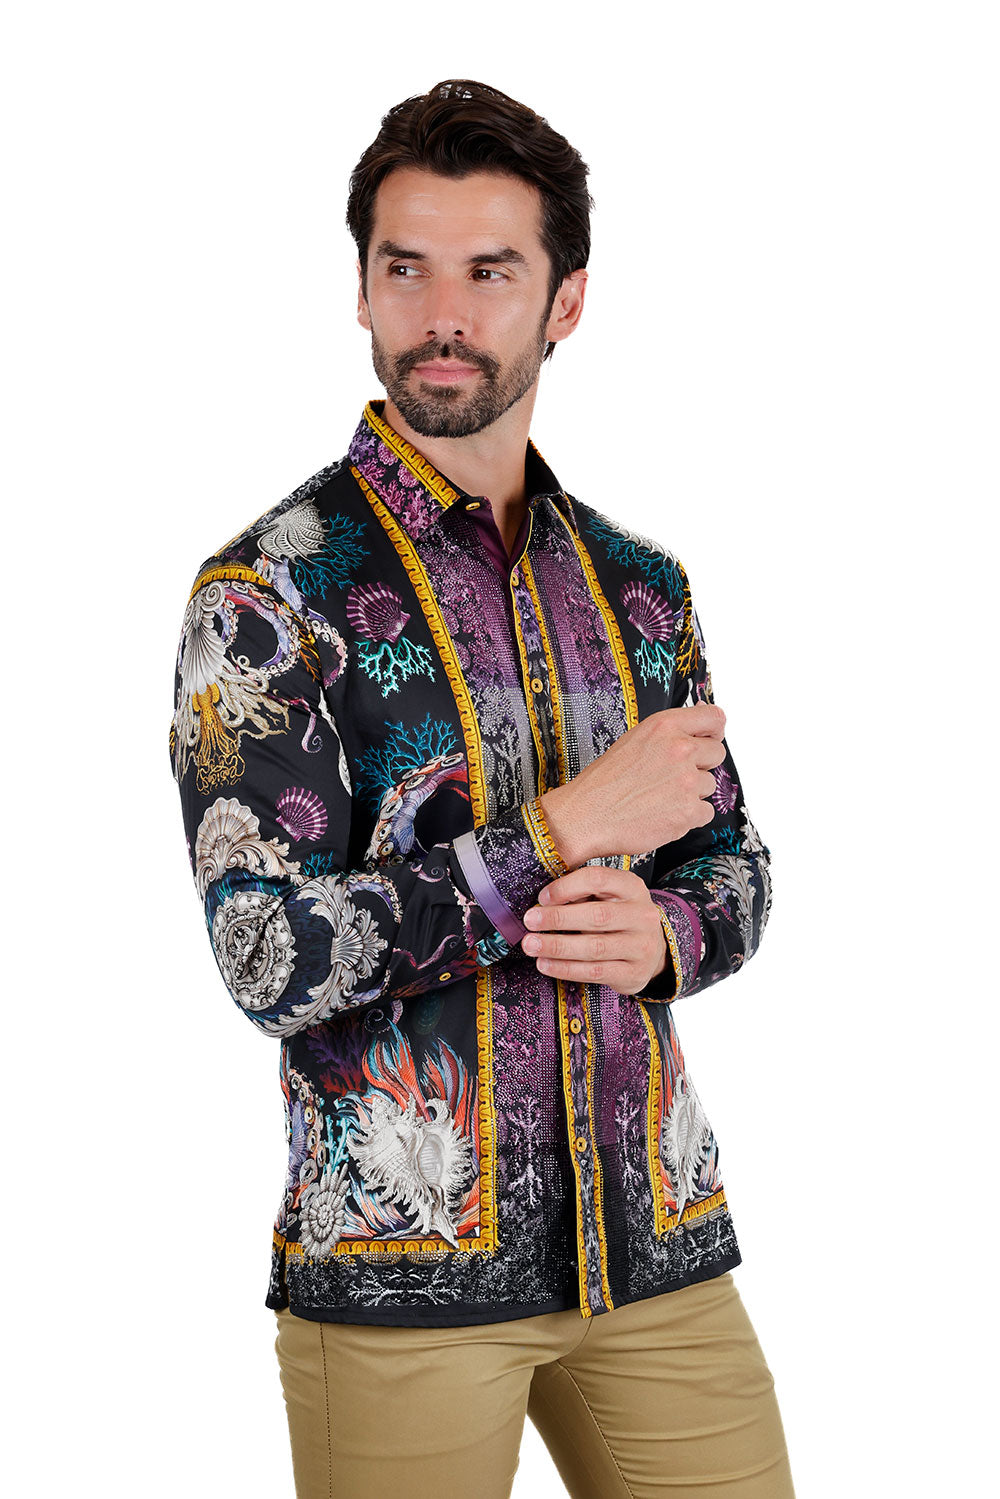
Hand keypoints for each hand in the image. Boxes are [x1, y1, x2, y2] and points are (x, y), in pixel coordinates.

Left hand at [520, 866, 668, 996]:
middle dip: (558, 918)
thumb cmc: (618, 917)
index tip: (542, 898)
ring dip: (557, 946)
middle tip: (530, 921)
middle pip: (596, 915)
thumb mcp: (608, 896)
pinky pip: (594, 972)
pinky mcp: (634, 973)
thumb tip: (543, 902)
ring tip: (531, 945)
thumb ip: (582, 893)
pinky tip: (545, 964)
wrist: (650, 950)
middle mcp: (642, 915)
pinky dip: (566, 969)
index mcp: (632, 887)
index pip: (598, 879)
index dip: (566, 887)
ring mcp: (641, 946)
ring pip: (594, 947)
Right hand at [540, 702, 726, 864]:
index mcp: (665, 726)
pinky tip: (664, 814)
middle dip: (702, 765)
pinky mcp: (689, 811)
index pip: (715, 718)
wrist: (587, 816)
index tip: (708, 740)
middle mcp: (680, 749)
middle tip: (675, 777)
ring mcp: (687, 780)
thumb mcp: (635, 741)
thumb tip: (696, 738)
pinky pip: (706, 812)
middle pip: (717, 752)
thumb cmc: (604, 782)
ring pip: (710, 785)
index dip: (713, 732)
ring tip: (661, 798)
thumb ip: (668, 737)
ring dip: (693, 793)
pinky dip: (689, 817)